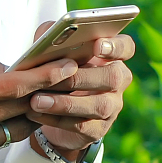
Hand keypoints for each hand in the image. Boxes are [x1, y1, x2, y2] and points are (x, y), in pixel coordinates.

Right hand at [0, 44, 77, 162]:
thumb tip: (7, 65)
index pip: (9, 85)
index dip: (43, 76)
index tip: (67, 66)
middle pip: (18, 107)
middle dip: (46, 91)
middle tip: (67, 77)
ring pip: (14, 128)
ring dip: (28, 112)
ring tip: (38, 95)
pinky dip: (5, 128)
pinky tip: (2, 116)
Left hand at [26, 27, 134, 157]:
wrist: (53, 110)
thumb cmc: (56, 71)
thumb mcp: (54, 51)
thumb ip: (54, 36)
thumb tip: (51, 33)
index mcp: (112, 56)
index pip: (126, 47)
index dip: (115, 46)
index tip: (97, 45)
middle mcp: (118, 80)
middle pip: (113, 76)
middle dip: (81, 76)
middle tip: (54, 74)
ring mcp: (112, 107)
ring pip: (99, 105)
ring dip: (65, 102)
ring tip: (36, 100)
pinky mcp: (98, 129)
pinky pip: (82, 126)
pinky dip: (57, 119)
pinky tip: (35, 113)